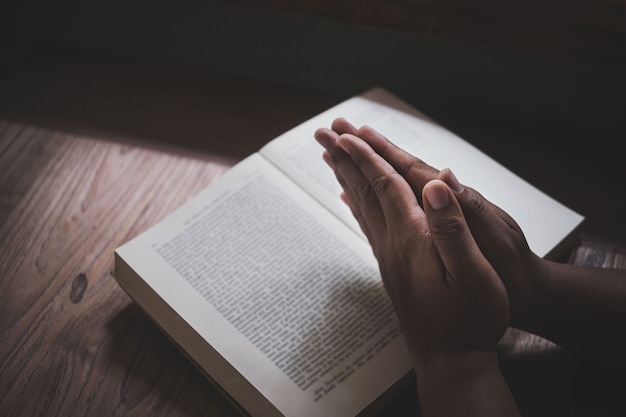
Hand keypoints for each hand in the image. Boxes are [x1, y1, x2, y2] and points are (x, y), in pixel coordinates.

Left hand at [315, 130, 508, 361]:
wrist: (451, 360)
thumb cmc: (470, 319)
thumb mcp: (474, 274)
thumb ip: (454, 228)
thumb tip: (436, 183)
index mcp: (413, 239)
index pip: (385, 187)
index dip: (367, 157)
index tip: (346, 132)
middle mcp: (393, 244)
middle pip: (364, 191)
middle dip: (345, 158)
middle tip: (324, 133)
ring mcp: (389, 258)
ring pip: (361, 207)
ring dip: (346, 177)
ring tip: (330, 157)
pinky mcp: (392, 269)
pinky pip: (367, 226)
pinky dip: (356, 205)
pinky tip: (349, 199)